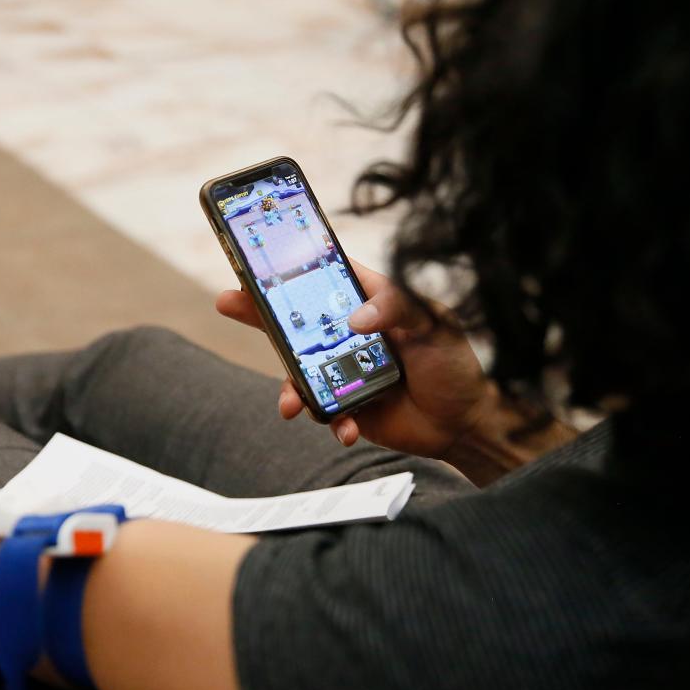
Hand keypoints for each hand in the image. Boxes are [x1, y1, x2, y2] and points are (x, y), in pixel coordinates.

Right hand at [216, 260, 495, 459]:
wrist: (463, 424)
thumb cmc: (453, 363)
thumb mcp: (433, 324)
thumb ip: (397, 308)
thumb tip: (354, 320)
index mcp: (367, 302)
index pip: (323, 275)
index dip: (289, 267)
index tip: (257, 260)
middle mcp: (348, 333)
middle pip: (294, 319)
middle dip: (257, 313)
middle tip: (226, 301)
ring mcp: (342, 369)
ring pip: (298, 372)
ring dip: (289, 387)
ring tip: (290, 404)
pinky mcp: (345, 404)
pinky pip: (321, 411)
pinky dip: (329, 421)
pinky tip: (345, 428)